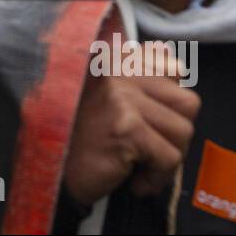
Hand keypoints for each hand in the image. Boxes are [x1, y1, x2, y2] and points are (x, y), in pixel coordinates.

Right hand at [63, 41, 200, 204]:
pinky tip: (134, 181)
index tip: (148, 122)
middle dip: (174, 134)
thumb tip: (168, 54)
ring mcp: (123, 99)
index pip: (172, 67)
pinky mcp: (127, 129)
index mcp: (114, 59)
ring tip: (139, 165)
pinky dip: (156, 178)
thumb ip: (137, 70)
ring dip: (166, 158)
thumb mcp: (107, 94)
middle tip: (148, 149)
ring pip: (182, 131)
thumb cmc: (78, 136)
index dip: (168, 102)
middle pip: (187, 102)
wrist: (49, 169)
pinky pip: (169, 158)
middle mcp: (119, 72)